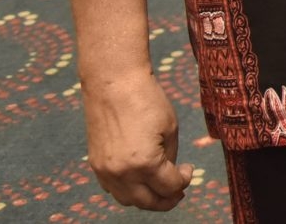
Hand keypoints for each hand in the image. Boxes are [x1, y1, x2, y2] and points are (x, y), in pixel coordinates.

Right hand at [83, 74, 192, 209]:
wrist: (113, 83)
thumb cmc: (146, 100)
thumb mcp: (170, 128)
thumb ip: (170, 157)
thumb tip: (169, 174)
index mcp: (145, 163)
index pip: (169, 187)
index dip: (184, 181)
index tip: (189, 170)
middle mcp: (122, 173)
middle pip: (148, 202)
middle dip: (167, 200)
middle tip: (179, 192)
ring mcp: (105, 171)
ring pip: (128, 200)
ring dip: (147, 198)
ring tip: (160, 187)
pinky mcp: (96, 164)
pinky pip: (113, 189)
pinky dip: (129, 190)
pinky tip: (140, 179)